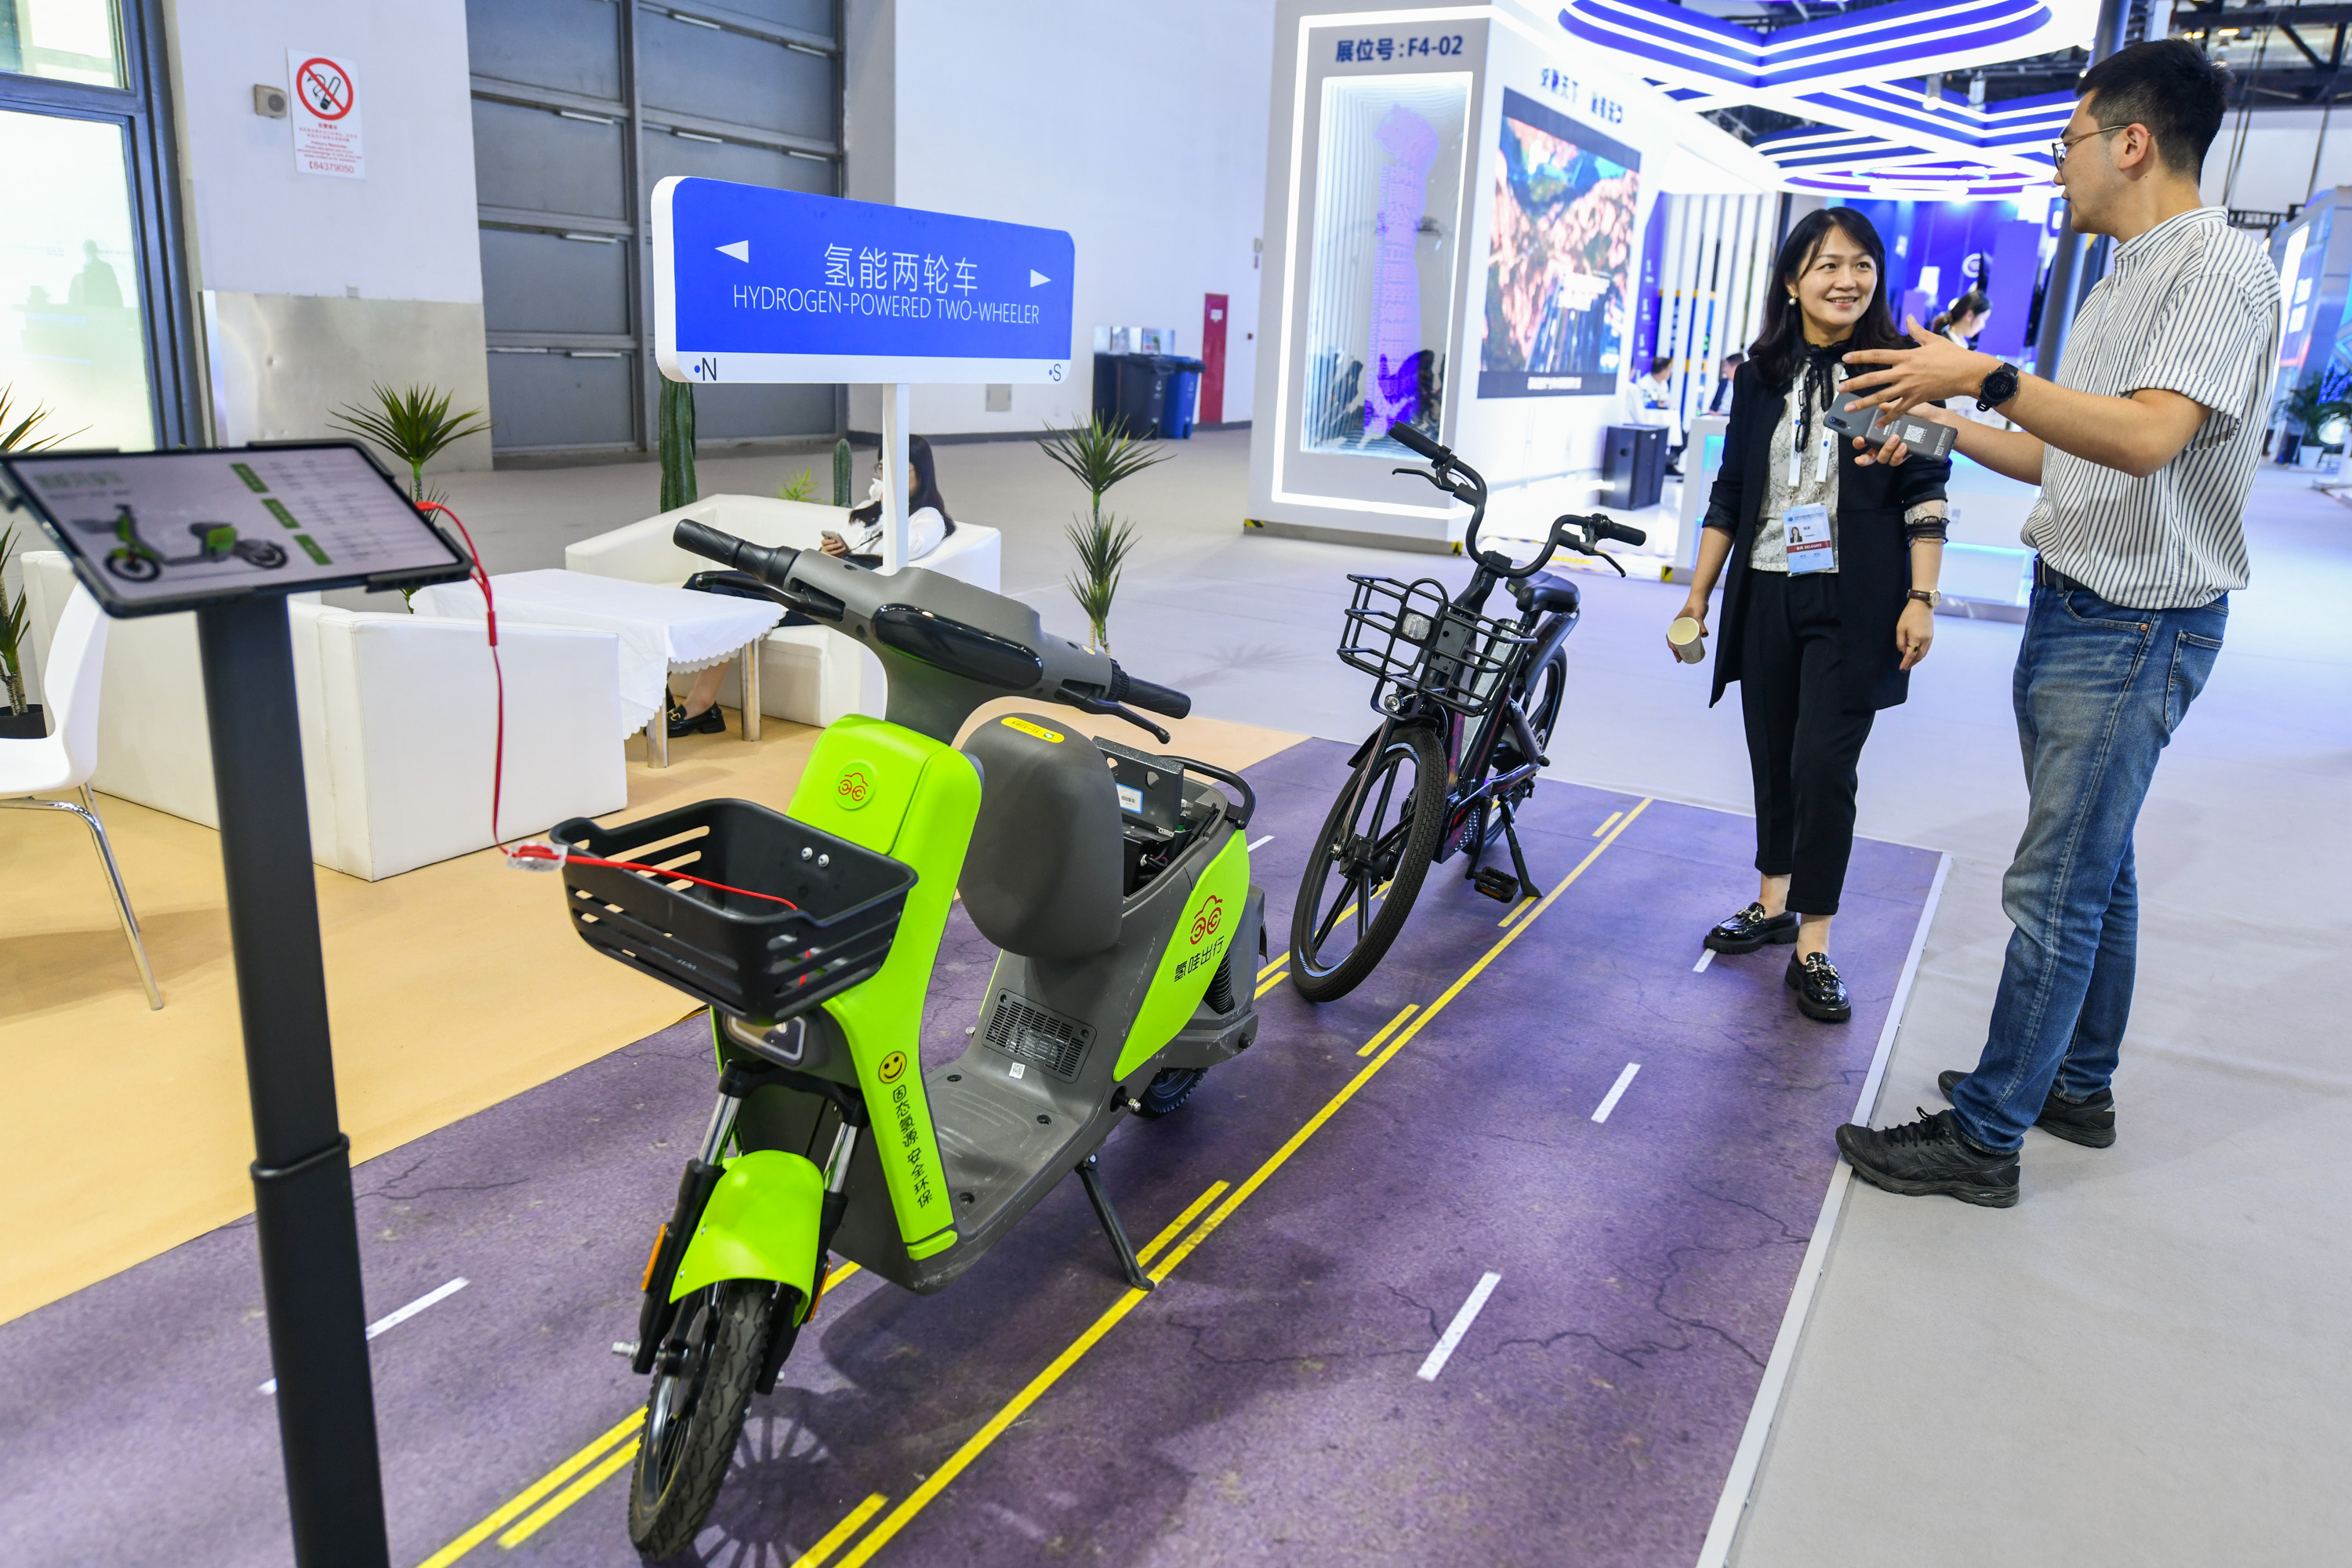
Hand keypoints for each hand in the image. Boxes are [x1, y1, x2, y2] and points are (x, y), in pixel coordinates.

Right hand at [820, 535, 848, 556]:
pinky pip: (835, 556)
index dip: (829, 541)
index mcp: (824, 544)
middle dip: (834, 545)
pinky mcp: (831, 557)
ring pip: (832, 553)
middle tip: (840, 544)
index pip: (824, 542)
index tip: (834, 540)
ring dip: (838, 550)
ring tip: (844, 548)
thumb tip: (837, 538)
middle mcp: (824, 549)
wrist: (828, 552)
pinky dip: (839, 554)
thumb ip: (832, 539)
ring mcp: (827, 554)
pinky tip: (843, 552)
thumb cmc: (830, 545)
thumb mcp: (830, 542)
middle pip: (828, 547)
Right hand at [1669, 600, 1707, 662]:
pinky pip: (1686, 639)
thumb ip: (1701, 624)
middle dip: (1675, 651)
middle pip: (1675, 641)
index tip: (1675, 651)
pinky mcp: (1690, 628)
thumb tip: (1705, 635)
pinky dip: (1686, 646)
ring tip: (1683, 659)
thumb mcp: (1699, 615)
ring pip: (1680, 641)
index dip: (1671, 645)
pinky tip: (1689, 651)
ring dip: (1680, 650)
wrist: (1701, 598)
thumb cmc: (1697, 605)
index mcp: (1676, 624)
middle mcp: (1679, 627)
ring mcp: (1684, 628)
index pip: (1670, 637)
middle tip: (1680, 660)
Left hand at [1841, 318, 1996, 418]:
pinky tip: (1878, 424)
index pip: (1878, 355)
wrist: (1969, 373)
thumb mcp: (1934, 340)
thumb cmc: (1953, 355)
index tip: (1845, 358)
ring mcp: (1910, 387)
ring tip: (1850, 408)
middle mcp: (1905, 372)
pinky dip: (1889, 418)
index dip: (1860, 356)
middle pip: (1874, 378)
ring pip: (1882, 397)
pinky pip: (1899, 410)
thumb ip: (1917, 331)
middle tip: (1840, 389)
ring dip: (1864, 403)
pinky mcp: (1918, 399)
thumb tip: (1908, 318)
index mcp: (1907, 356)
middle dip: (1855, 384)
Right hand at [1854, 403, 1956, 467]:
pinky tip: (1904, 446)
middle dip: (1864, 458)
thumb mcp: (1906, 404)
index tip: (1859, 439)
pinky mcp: (1905, 455)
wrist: (1939, 420)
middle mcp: (1885, 442)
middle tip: (1865, 454)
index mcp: (1882, 430)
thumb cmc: (1921, 412)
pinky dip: (1898, 454)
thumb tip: (1881, 405)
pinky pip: (1896, 461)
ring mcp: (1895, 450)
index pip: (1865, 438)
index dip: (1859, 442)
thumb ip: (1893, 406)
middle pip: (1869, 455)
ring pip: (1882, 459)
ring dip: (1886, 450)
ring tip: (1895, 439)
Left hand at [1897, 599, 1935, 669]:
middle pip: (1919, 656)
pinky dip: (1921, 653)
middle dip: (1912, 663)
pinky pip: (1927, 648)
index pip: (1910, 655)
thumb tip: (1902, 652)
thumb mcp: (1900, 628)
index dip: (1905, 663)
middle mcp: (1925, 640)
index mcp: (1917, 638)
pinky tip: (1916, 655)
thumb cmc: (1909, 614)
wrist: (1923, 604)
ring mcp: (1930, 638)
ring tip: (1910, 664)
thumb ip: (1900, 641)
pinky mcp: (1931, 635)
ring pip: (1924, 653)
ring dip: (1917, 660)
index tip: (1901, 669)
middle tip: (1905, 669)